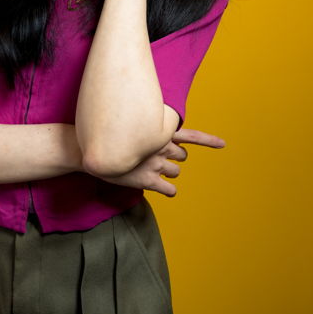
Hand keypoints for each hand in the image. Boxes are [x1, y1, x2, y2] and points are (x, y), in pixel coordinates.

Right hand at [96, 127, 225, 196]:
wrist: (88, 148)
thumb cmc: (109, 134)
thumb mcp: (130, 123)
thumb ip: (147, 124)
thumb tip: (158, 126)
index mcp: (159, 131)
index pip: (190, 136)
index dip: (209, 141)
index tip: (223, 144)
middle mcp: (160, 147)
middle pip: (182, 156)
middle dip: (174, 156)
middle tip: (159, 155)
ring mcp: (154, 164)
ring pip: (176, 172)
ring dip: (168, 171)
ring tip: (151, 168)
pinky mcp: (147, 180)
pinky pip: (169, 190)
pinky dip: (167, 189)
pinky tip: (159, 187)